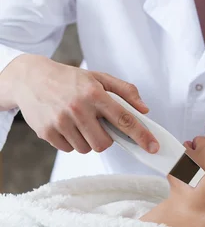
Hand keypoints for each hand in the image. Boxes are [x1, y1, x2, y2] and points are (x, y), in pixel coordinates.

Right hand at [3, 54, 158, 153]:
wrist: (30, 78)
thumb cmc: (69, 79)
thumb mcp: (98, 77)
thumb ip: (124, 91)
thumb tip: (144, 110)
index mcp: (94, 93)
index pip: (124, 118)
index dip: (141, 135)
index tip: (153, 147)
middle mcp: (78, 108)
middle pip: (104, 143)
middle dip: (106, 139)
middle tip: (98, 125)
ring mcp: (61, 122)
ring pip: (86, 149)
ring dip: (87, 140)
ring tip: (79, 122)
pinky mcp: (47, 132)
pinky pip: (69, 149)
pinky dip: (71, 142)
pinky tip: (65, 125)